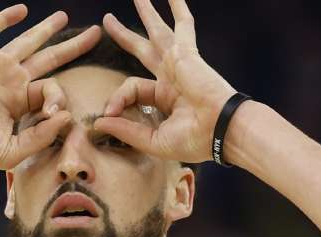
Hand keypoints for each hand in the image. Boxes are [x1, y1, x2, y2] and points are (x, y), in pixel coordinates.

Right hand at [0, 5, 101, 169]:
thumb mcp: (13, 150)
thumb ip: (42, 136)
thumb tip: (66, 115)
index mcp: (20, 104)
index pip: (50, 91)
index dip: (58, 98)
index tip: (52, 113)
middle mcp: (12, 82)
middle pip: (49, 59)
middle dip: (72, 47)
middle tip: (95, 35)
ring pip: (28, 41)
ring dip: (47, 28)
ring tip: (64, 16)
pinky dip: (6, 18)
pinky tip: (22, 10)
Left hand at [95, 0, 236, 163]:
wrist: (220, 131)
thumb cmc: (194, 140)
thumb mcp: (154, 139)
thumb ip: (127, 130)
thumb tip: (100, 122)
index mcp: (165, 97)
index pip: (131, 88)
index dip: (116, 99)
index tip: (108, 113)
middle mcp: (171, 76)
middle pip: (142, 49)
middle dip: (125, 35)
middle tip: (108, 21)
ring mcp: (179, 63)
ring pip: (158, 31)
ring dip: (147, 12)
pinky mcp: (186, 53)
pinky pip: (183, 25)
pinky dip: (178, 8)